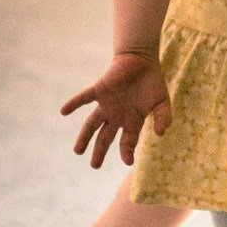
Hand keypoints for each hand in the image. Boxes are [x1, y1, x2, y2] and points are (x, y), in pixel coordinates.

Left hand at [60, 54, 172, 168]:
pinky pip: (84, 98)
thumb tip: (160, 133)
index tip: (128, 161)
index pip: (127, 142)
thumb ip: (163, 117)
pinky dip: (74, 104)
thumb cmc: (152, 83)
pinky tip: (64, 112)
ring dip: (84, 137)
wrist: (141, 60)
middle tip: (94, 166)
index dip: (127, 152)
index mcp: (131, 121)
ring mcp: (106, 104)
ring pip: (91, 124)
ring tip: (77, 151)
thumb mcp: (162, 102)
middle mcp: (116, 116)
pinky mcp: (99, 90)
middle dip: (99, 152)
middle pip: (105, 138)